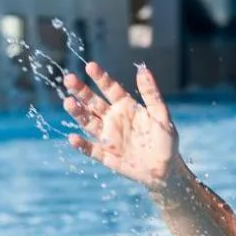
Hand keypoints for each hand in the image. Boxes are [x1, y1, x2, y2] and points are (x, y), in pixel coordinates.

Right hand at [62, 63, 178, 190]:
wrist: (166, 169)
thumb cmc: (166, 140)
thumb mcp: (161, 115)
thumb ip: (151, 93)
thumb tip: (142, 69)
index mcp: (126, 106)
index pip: (110, 88)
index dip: (100, 77)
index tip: (90, 66)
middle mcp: (113, 119)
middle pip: (93, 102)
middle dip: (81, 91)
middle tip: (69, 78)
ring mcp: (108, 137)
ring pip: (88, 122)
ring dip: (78, 113)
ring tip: (68, 102)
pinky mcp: (106, 155)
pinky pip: (91, 149)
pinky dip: (82, 145)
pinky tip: (73, 138)